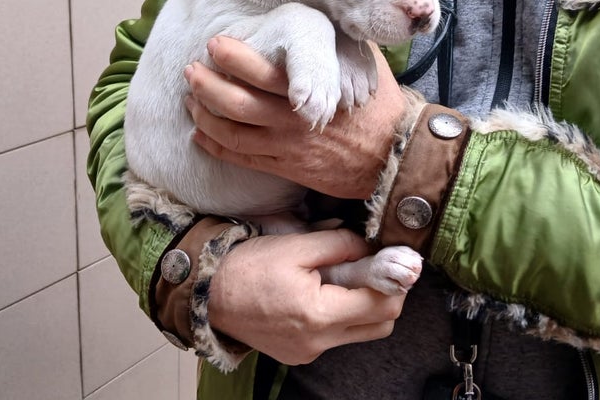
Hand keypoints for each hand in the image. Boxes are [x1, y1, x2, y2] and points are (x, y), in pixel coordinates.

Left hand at [184, 36, 405, 198]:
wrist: (394, 156)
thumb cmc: (379, 107)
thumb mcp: (364, 64)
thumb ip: (337, 43)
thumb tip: (321, 13)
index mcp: (311, 88)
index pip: (263, 72)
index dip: (234, 58)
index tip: (216, 44)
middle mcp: (293, 119)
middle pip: (238, 103)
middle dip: (208, 85)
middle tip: (191, 69)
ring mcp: (287, 146)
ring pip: (232, 132)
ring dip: (204, 114)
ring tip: (190, 99)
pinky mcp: (286, 168)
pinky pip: (241, 158)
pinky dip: (216, 145)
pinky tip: (201, 132)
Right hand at [209, 229, 405, 363]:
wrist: (206, 294)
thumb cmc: (248, 267)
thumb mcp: (296, 245)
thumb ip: (340, 245)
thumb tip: (370, 249)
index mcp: (319, 314)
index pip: (383, 306)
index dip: (393, 281)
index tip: (387, 260)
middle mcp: (317, 342)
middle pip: (381, 326)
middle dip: (383, 297)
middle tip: (366, 269)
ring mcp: (308, 352)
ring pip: (360, 333)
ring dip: (361, 307)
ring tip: (337, 279)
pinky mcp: (298, 355)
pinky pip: (335, 337)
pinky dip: (337, 316)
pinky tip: (317, 294)